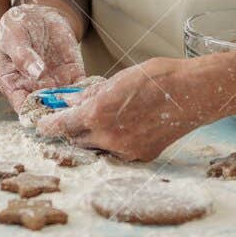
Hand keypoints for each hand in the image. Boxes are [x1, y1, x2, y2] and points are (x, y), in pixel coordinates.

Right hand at [0, 3, 83, 111]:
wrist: (39, 14)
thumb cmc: (18, 25)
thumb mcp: (14, 36)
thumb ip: (22, 55)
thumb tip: (36, 73)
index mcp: (12, 83)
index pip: (20, 104)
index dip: (30, 112)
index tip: (41, 115)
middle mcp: (33, 88)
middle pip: (44, 109)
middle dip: (55, 114)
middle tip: (66, 115)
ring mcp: (54, 83)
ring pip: (64, 102)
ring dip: (73, 107)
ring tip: (82, 107)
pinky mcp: (72, 75)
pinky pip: (80, 88)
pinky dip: (87, 92)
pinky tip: (94, 93)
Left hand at [38, 48, 235, 161]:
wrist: (194, 94)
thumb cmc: (158, 79)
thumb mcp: (118, 79)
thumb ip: (90, 94)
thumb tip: (69, 102)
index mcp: (98, 114)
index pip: (61, 126)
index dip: (47, 126)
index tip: (40, 126)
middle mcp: (109, 137)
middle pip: (76, 140)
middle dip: (70, 131)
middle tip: (69, 119)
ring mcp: (126, 151)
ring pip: (97, 148)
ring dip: (92, 137)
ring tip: (101, 120)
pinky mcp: (142, 157)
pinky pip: (118, 152)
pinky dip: (114, 142)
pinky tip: (124, 126)